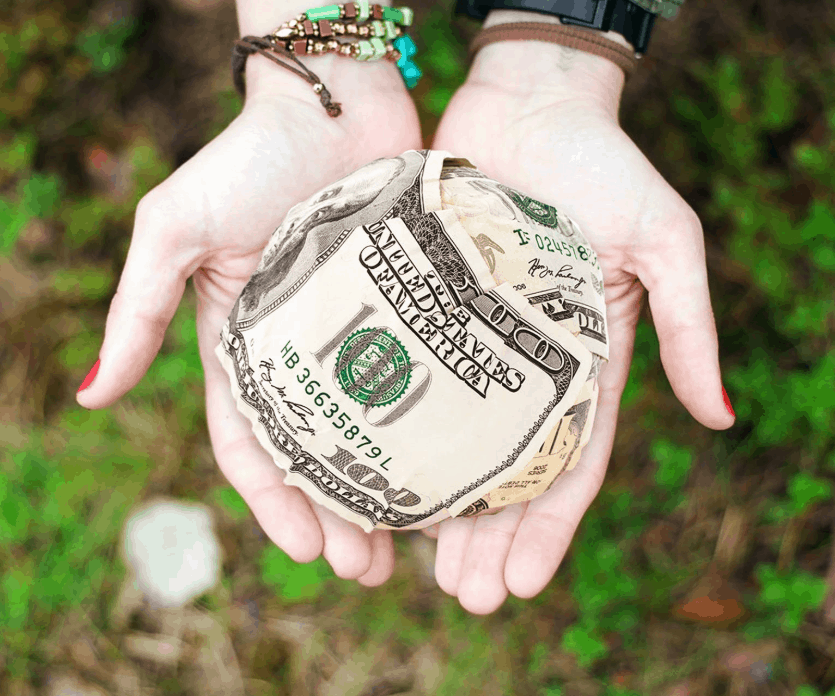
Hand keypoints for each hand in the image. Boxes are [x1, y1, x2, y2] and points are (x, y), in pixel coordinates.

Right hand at [76, 52, 421, 584]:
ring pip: (372, 433)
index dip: (275, 504)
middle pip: (318, 456)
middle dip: (336, 518)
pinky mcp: (407, 313)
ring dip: (385, 493)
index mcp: (244, 346)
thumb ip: (138, 311)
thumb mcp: (176, 231)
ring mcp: (358, 336)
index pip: (253, 446)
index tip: (308, 551)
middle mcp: (301, 351)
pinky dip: (428, 433)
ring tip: (415, 547)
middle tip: (369, 570)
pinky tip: (453, 471)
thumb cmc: (249, 158)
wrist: (334, 99)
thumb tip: (91, 395)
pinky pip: (418, 386)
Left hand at [422, 24, 734, 613]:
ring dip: (438, 505)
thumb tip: (721, 417)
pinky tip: (372, 476)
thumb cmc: (602, 164)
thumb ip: (689, 325)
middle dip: (488, 537)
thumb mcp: (665, 241)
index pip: (569, 464)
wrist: (528, 102)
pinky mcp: (425, 310)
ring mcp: (471, 342)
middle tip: (463, 595)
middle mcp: (524, 363)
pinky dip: (395, 432)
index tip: (522, 583)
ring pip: (451, 440)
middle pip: (505, 471)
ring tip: (410, 565)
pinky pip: (407, 381)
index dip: (549, 528)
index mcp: (583, 361)